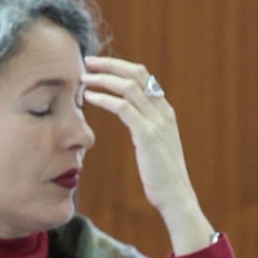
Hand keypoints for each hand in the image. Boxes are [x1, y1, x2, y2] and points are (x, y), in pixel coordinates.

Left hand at [81, 56, 214, 253]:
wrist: (175, 196)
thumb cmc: (160, 174)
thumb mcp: (153, 144)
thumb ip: (144, 125)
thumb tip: (128, 116)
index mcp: (164, 110)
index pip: (143, 76)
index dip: (119, 67)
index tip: (97, 65)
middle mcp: (163, 110)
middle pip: (137, 73)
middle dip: (110, 64)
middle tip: (87, 61)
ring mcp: (157, 121)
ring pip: (129, 86)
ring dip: (103, 78)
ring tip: (82, 77)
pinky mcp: (148, 134)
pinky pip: (124, 107)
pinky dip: (104, 98)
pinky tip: (88, 97)